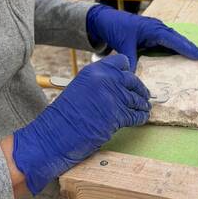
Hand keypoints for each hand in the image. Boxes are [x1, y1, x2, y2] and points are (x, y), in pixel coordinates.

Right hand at [12, 55, 149, 194]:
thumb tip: (119, 88)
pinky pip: (135, 115)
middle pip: (132, 80)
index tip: (131, 80)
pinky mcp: (115, 116)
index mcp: (94, 71)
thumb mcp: (80, 89)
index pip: (122, 62)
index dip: (128, 72)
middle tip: (144, 96)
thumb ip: (99, 84)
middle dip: (139, 89)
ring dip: (142, 105)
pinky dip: (140, 117)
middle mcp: (104, 79)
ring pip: (136, 99)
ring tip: (145, 108)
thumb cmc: (63, 117)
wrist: (52, 137)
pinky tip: (142, 118)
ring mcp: (111, 96)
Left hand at [86, 5, 197, 71]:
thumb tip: (135, 79)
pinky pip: (168, 42)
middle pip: (179, 39)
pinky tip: (183, 56)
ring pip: (175, 40)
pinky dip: (177, 48)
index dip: (188, 49)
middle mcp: (158, 28)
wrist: (107, 19)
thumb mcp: (124, 45)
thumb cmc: (116, 28)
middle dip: (193, 48)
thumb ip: (131, 61)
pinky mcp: (152, 35)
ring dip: (187, 48)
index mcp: (153, 29)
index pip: (174, 40)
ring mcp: (156, 31)